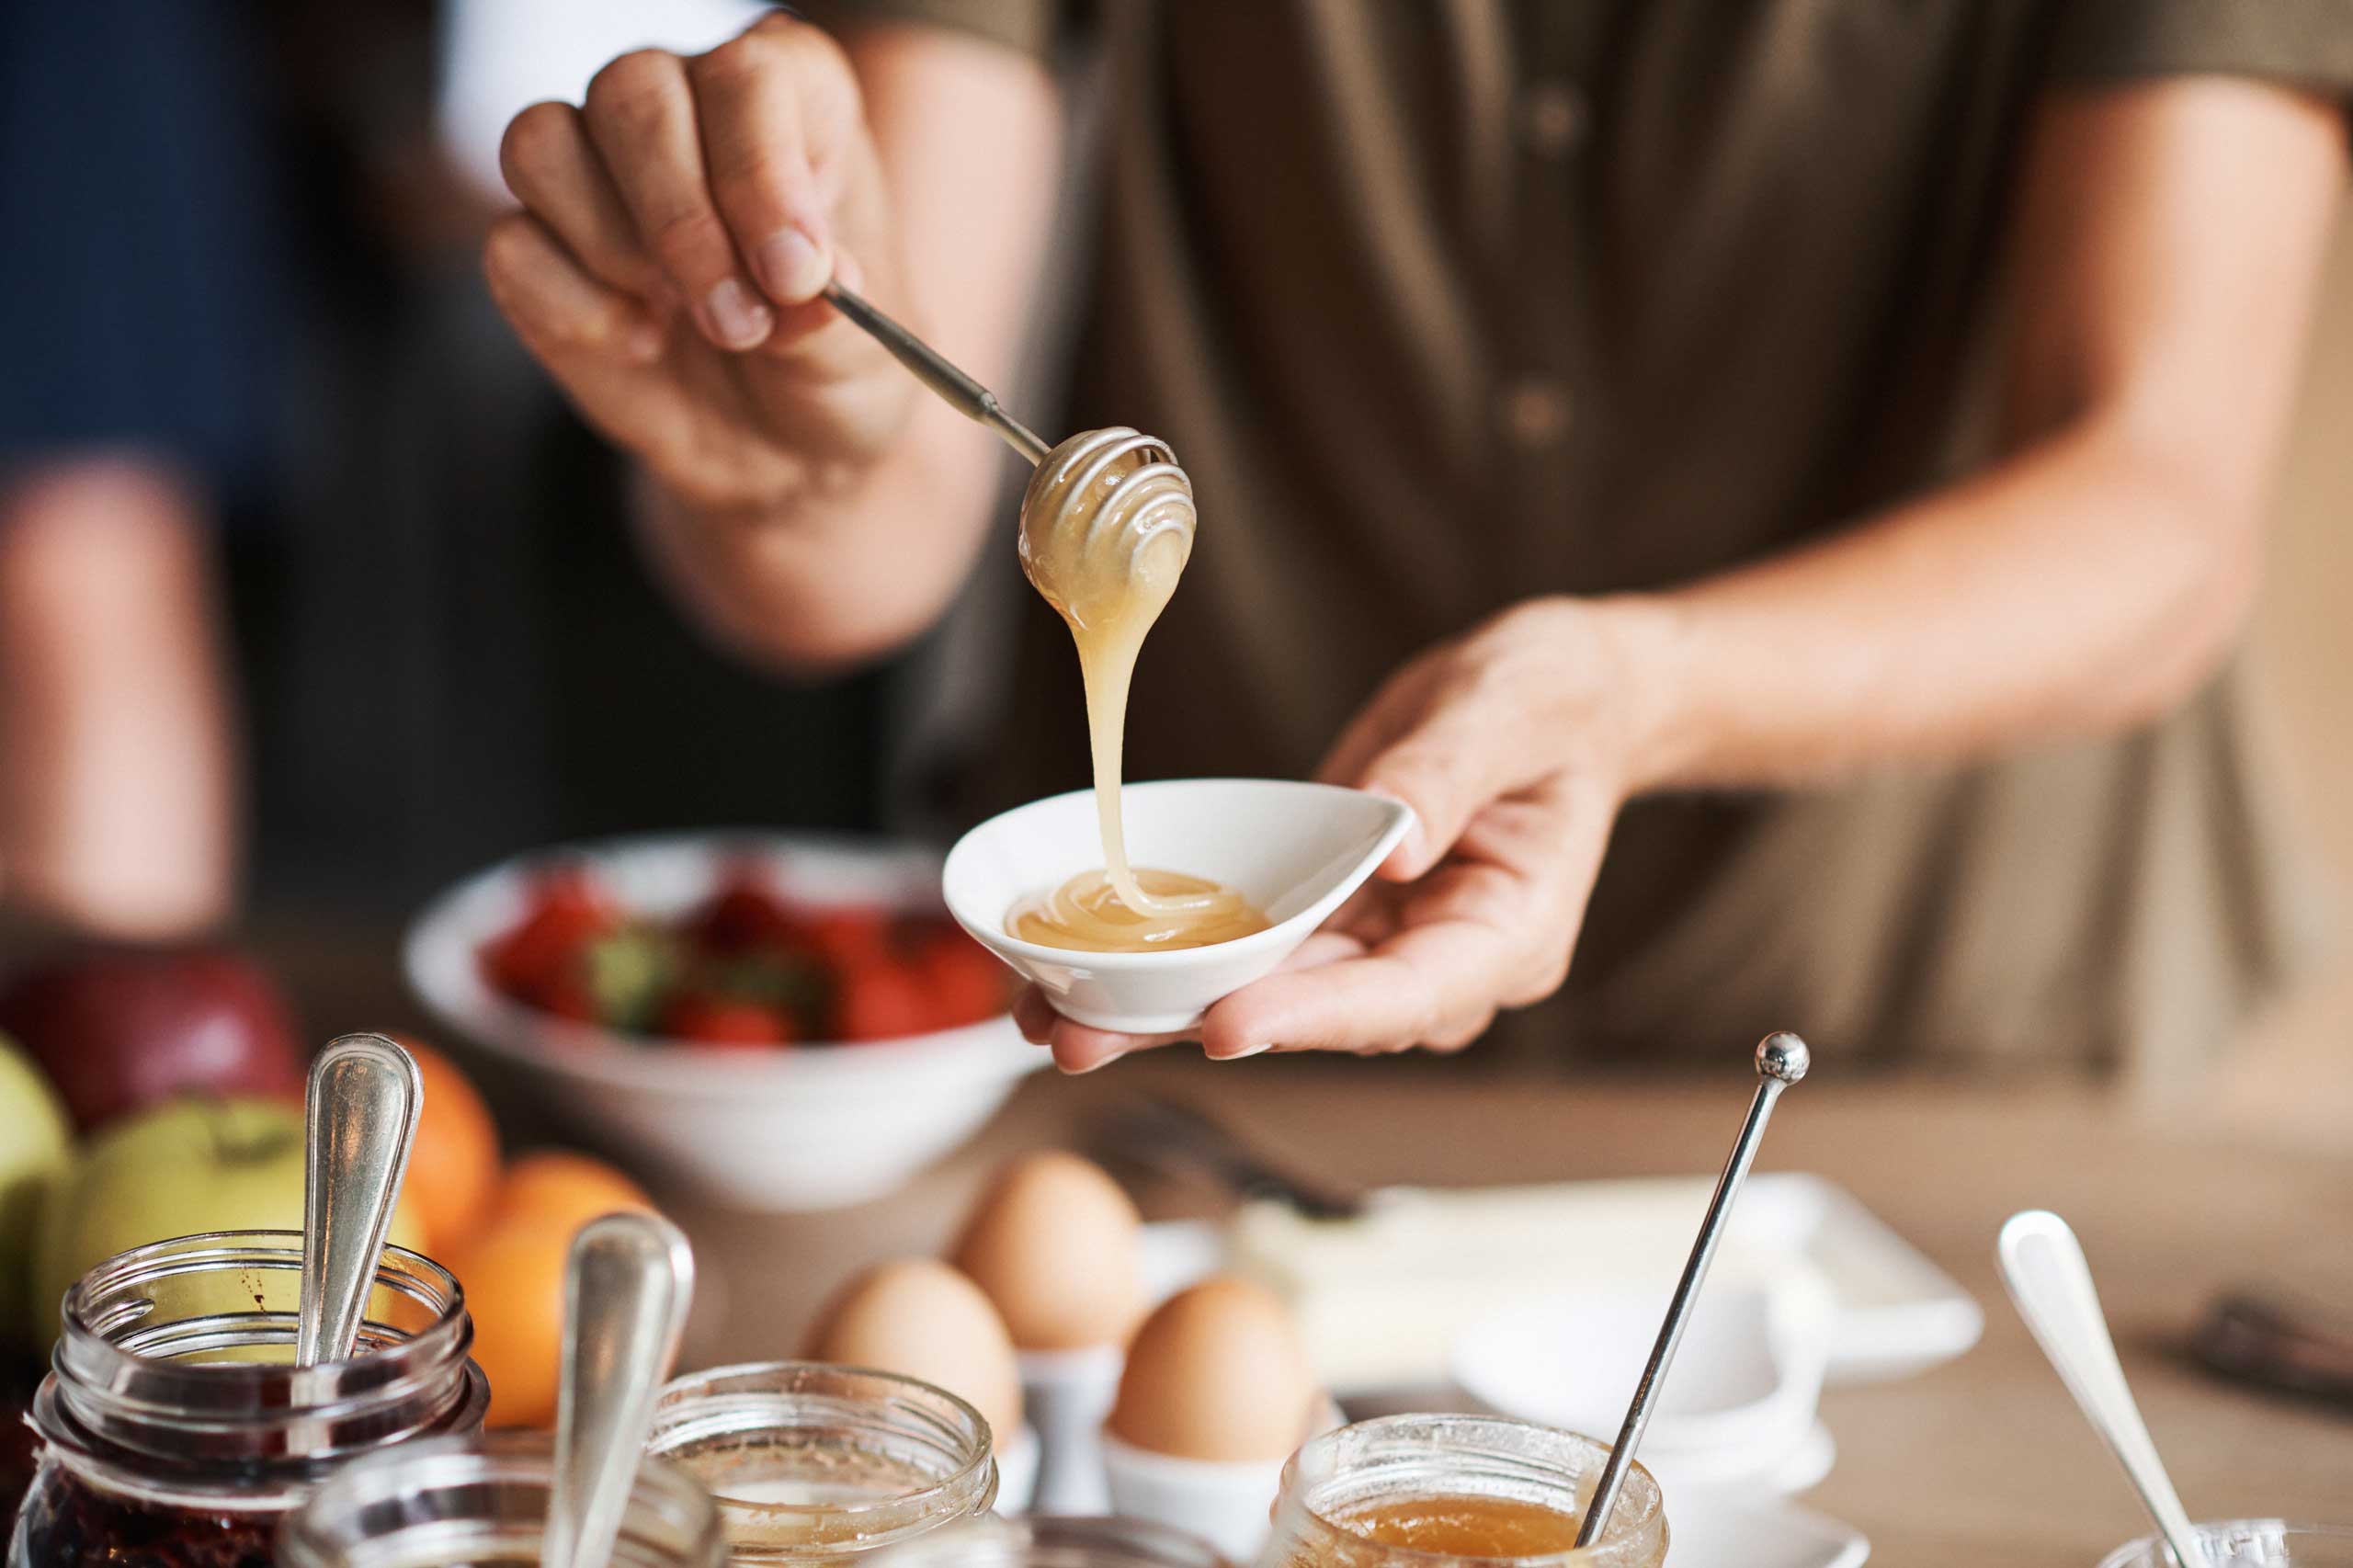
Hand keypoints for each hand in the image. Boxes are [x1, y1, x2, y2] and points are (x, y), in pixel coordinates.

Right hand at [482, 13, 910, 510]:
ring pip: (543, 142)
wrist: (779, 450)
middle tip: (737, 321)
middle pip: (631, 93)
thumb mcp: (861, 355)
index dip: (760, 173)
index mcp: (788, 96)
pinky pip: (512, 244)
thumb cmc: (831, 371)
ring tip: (683, 320)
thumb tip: (801, 278)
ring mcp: (597, 169)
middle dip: (683, 222)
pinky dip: (573, 307)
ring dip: (615, 248)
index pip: (746, 77)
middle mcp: (682, 104)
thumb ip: (833, 311)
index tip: (792, 274)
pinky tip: (638, 342)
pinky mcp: (537, 245)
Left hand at [1017, 598, 1656, 1070]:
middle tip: (1085, 1039)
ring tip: (1050, 1023)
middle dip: (1200, 1027)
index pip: (1407, 994)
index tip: (1229, 1025)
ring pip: (1266, 994)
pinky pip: (1248, 949)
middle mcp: (1438, 962)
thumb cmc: (1551, 698)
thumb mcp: (1511, 709)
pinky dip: (1170, 963)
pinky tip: (1080, 972)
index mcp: (1507, 935)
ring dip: (1161, 1013)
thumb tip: (1396, 841)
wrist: (1547, 696)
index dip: (1316, 1016)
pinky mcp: (1331, 917)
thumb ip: (1451, 771)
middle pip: (1315, 1014)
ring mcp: (1380, 945)